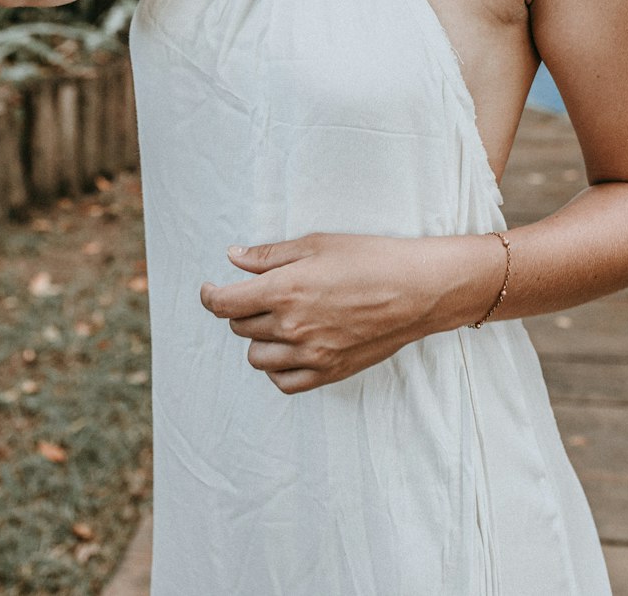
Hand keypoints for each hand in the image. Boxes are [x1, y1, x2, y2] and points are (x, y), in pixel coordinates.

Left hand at [199, 232, 436, 393]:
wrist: (417, 289)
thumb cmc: (370, 258)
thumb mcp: (317, 244)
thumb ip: (270, 256)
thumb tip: (233, 259)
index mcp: (286, 290)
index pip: (226, 304)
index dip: (209, 296)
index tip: (209, 290)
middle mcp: (292, 326)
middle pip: (241, 327)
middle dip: (242, 309)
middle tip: (261, 294)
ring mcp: (310, 354)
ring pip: (257, 357)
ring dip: (258, 338)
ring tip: (278, 320)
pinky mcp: (329, 371)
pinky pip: (284, 382)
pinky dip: (278, 367)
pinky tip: (289, 348)